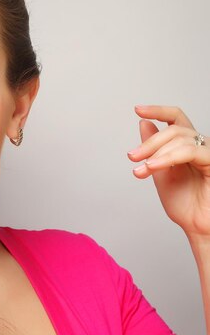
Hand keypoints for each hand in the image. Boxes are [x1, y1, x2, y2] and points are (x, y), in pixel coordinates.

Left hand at [128, 105, 209, 241]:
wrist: (196, 225)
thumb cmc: (183, 203)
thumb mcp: (159, 171)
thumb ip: (152, 149)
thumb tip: (144, 123)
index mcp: (186, 146)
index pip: (176, 119)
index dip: (158, 110)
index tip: (138, 109)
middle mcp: (199, 146)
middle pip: (173, 130)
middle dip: (149, 142)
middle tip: (132, 157)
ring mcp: (208, 153)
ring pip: (180, 139)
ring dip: (155, 152)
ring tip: (141, 168)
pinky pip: (190, 152)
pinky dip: (168, 158)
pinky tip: (154, 167)